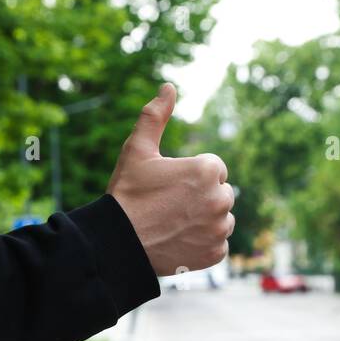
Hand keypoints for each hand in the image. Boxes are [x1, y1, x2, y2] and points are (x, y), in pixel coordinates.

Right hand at [106, 83, 234, 276]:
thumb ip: (155, 116)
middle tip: (169, 207)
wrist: (118, 242)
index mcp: (207, 170)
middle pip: (220, 194)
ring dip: (204, 221)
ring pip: (221, 219)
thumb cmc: (127, 194)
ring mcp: (219, 229)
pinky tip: (180, 240)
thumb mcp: (137, 150)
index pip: (214, 170)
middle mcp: (220, 199)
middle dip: (200, 198)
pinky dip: (203, 243)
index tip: (169, 188)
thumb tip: (169, 87)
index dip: (190, 177)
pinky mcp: (215, 253)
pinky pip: (218, 244)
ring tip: (174, 224)